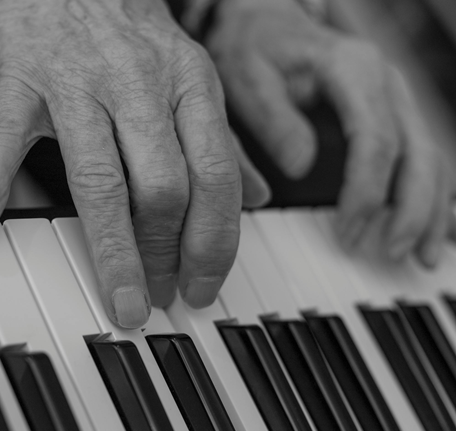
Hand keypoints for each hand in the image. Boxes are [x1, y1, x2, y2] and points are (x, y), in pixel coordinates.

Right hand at [0, 0, 269, 327]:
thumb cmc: (121, 34)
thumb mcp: (186, 74)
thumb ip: (220, 138)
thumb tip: (257, 197)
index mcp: (188, 81)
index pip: (214, 175)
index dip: (213, 241)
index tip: (203, 285)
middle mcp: (137, 82)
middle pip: (163, 186)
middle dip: (167, 255)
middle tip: (159, 297)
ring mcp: (75, 80)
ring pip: (98, 177)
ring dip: (113, 249)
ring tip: (121, 297)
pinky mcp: (19, 78)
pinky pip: (5, 134)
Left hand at [207, 0, 453, 266]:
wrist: (263, 19)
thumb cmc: (252, 45)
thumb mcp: (246, 74)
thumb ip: (272, 120)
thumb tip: (300, 165)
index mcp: (352, 70)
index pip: (376, 140)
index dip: (366, 192)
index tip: (347, 232)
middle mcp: (385, 83)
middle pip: (418, 153)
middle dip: (411, 210)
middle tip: (391, 253)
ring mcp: (395, 99)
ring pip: (431, 158)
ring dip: (430, 210)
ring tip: (418, 256)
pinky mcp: (392, 114)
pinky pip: (423, 158)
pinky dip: (430, 196)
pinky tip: (429, 230)